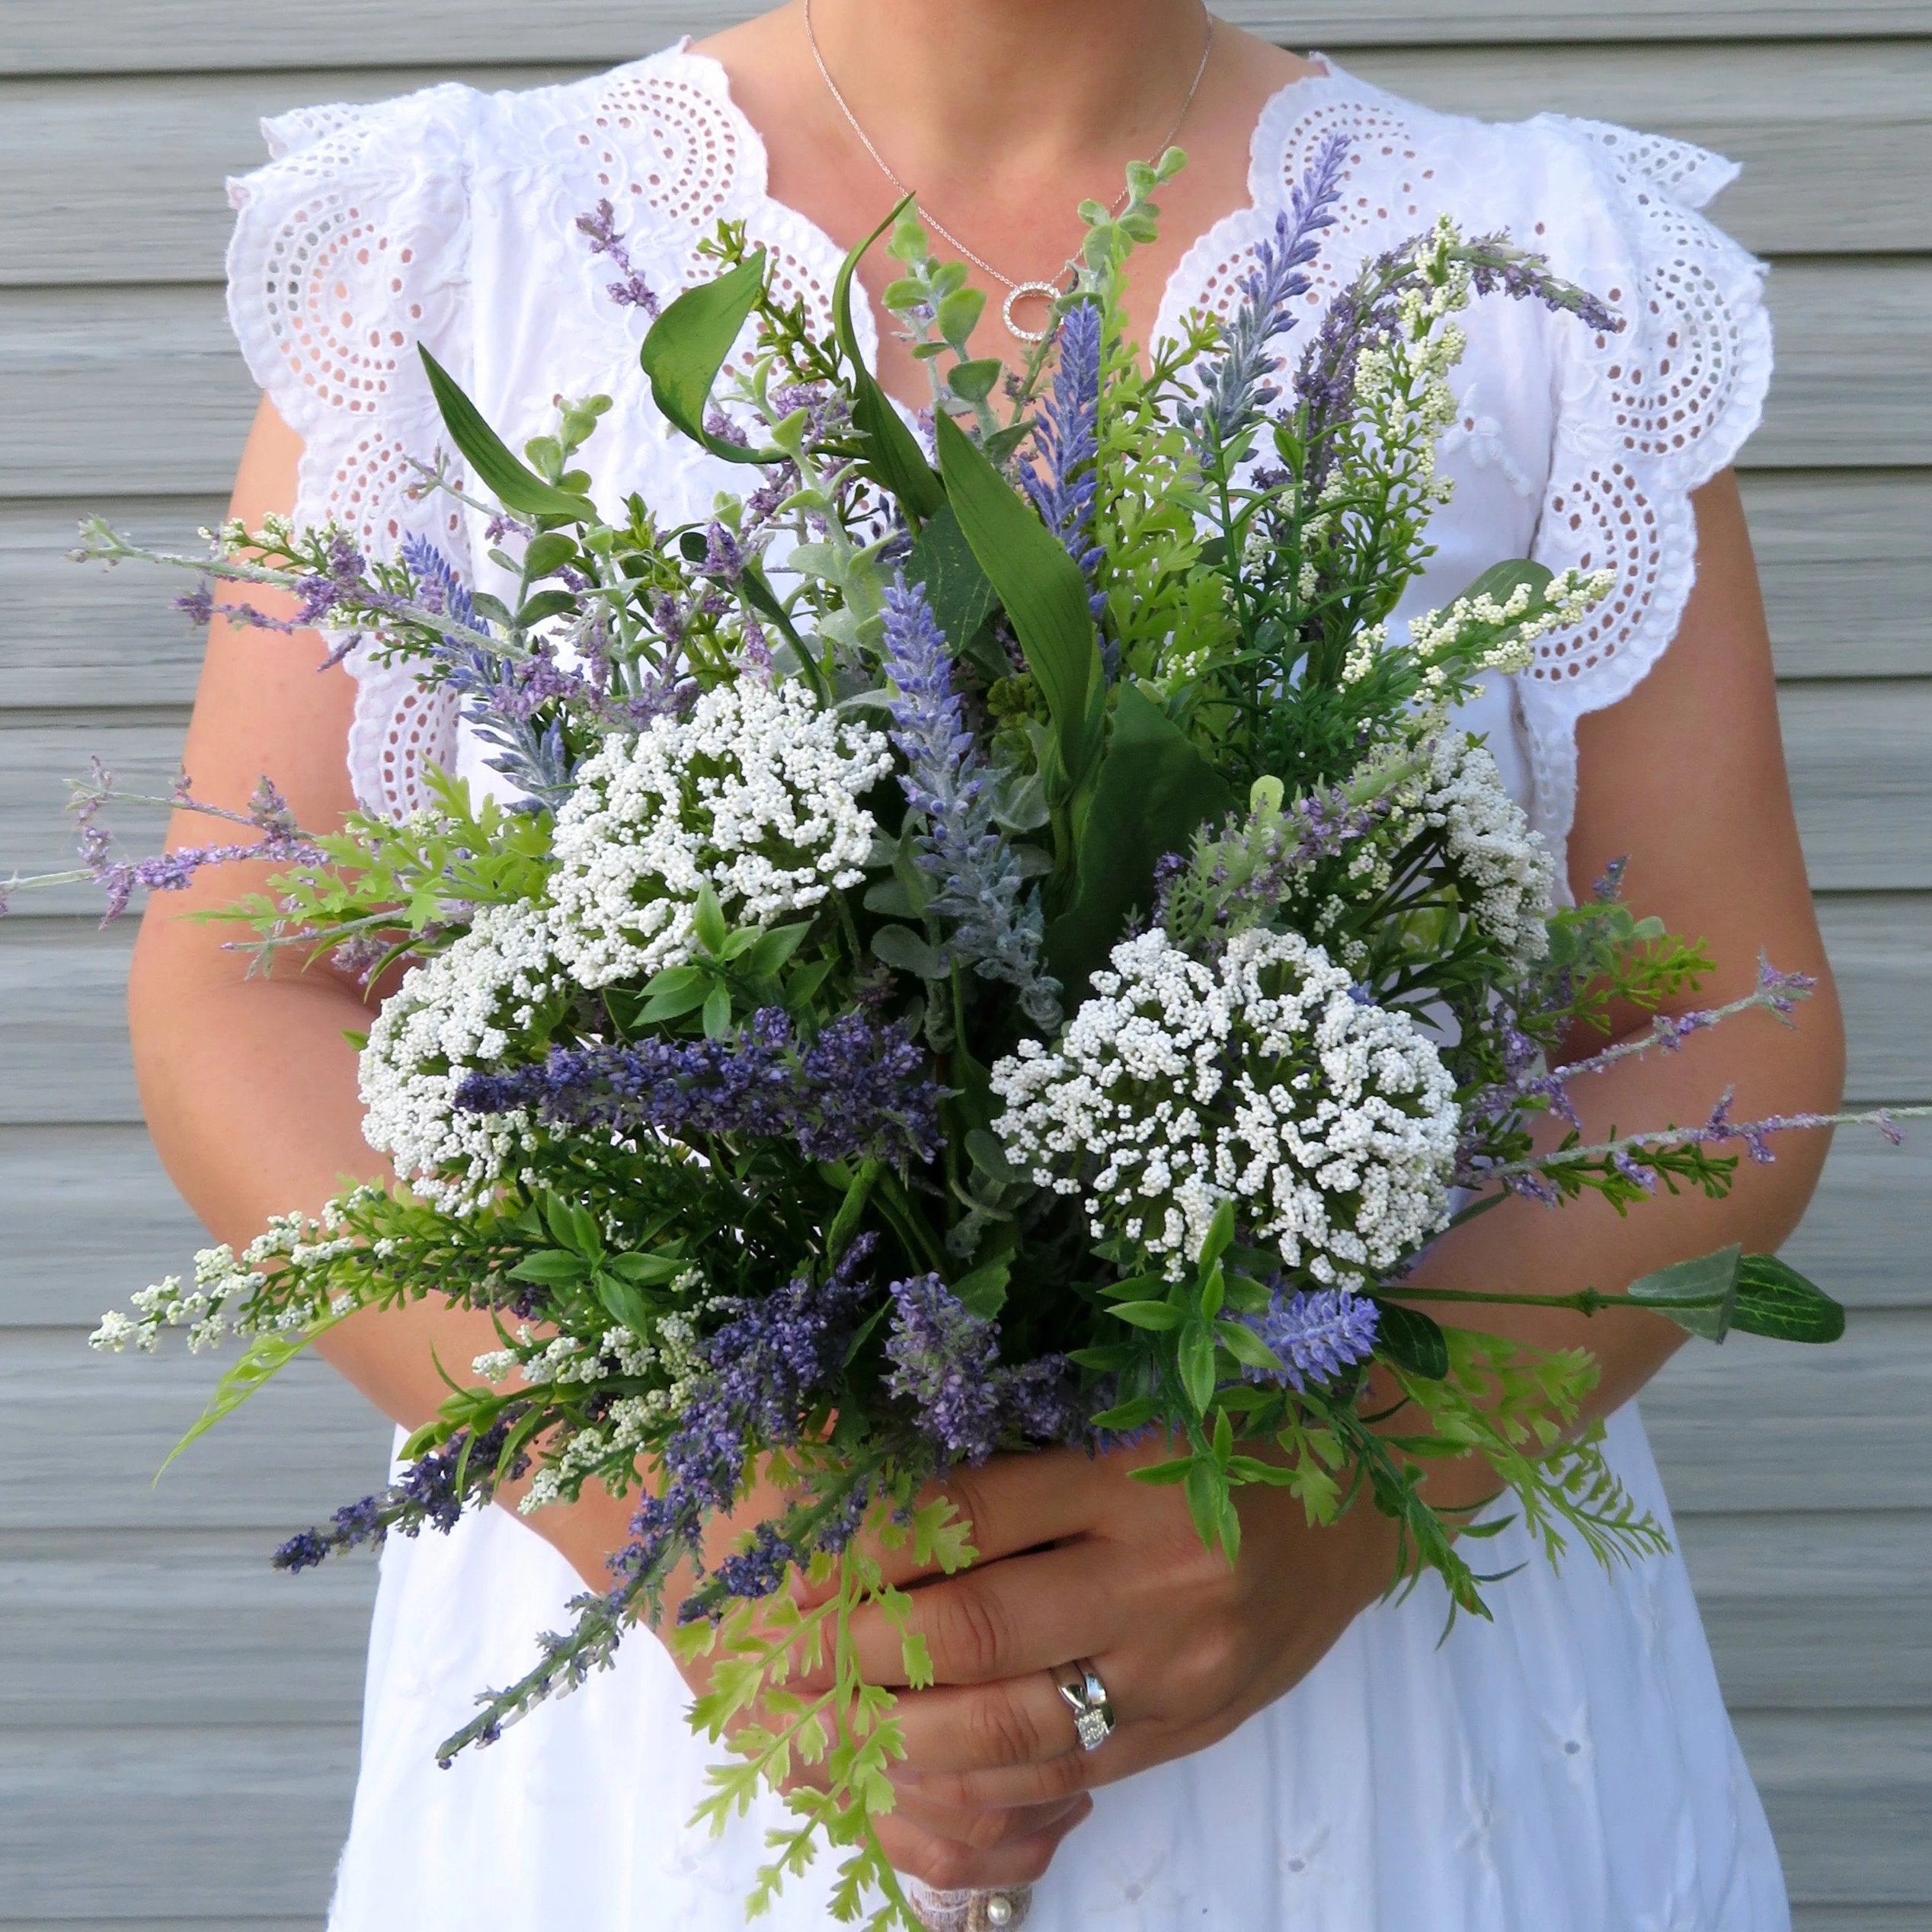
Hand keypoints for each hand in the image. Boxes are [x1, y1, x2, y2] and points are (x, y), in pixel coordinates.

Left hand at [825, 1434, 1403, 1891]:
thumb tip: (884, 1508)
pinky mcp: (1190, 1728)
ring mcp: (1175, 1666)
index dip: (870, 1549)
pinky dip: (981, 1782)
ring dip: (901, 1739)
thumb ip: (1027, 1463)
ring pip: (1015, 1726)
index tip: (798, 1571)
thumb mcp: (1129, 1416)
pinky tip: (916, 1775)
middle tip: (778, 1671)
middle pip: (978, 1629)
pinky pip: (1067, 1771)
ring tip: (823, 1737)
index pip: (970, 1514)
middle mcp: (1152, 1572)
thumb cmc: (1231, 1437)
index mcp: (1127, 1470)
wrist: (1363, 1506)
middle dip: (862, 1657)